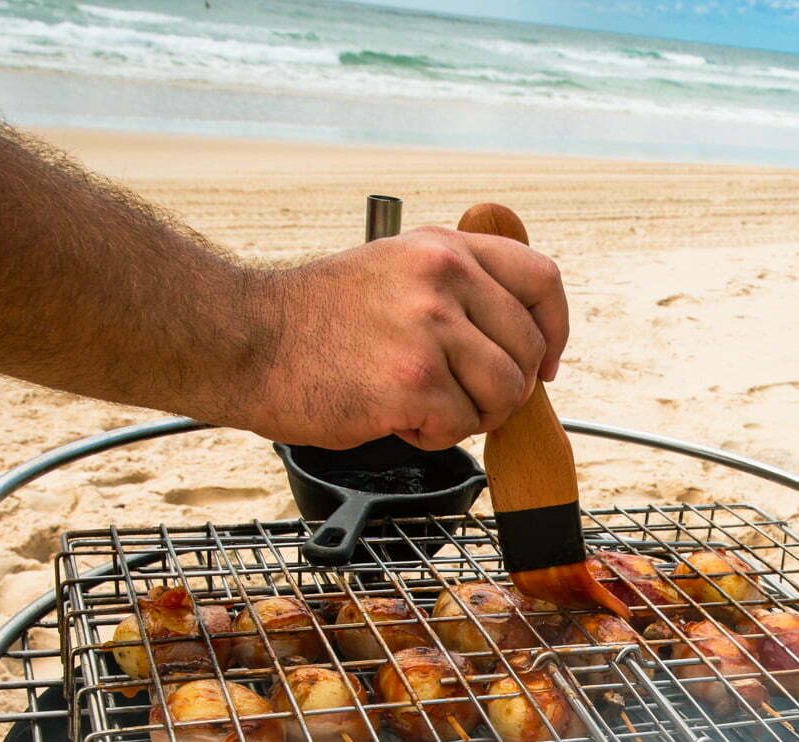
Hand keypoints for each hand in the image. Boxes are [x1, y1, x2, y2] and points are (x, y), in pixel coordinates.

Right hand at [232, 227, 568, 450]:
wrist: (244, 341)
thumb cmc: (313, 320)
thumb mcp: (393, 269)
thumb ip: (454, 287)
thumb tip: (519, 336)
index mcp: (443, 248)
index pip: (541, 281)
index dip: (553, 330)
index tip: (545, 363)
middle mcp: (443, 278)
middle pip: (528, 349)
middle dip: (504, 388)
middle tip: (457, 399)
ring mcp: (430, 328)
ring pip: (505, 393)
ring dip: (470, 416)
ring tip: (419, 406)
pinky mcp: (413, 381)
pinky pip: (463, 426)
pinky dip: (433, 436)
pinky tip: (393, 417)